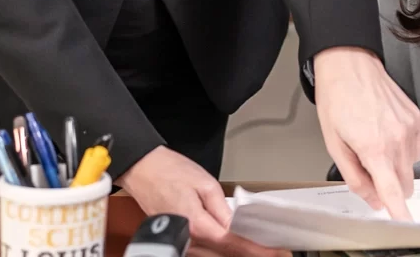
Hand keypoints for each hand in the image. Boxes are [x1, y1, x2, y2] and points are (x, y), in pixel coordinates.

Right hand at [118, 146, 283, 256]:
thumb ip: (223, 208)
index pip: (232, 243)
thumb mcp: (205, 183)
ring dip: (236, 252)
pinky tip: (234, 244)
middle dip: (249, 253)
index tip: (275, 252)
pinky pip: (203, 251)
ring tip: (260, 247)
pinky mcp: (177, 243)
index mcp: (195, 225)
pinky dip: (220, 250)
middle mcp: (186, 241)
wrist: (143, 172)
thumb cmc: (170, 172)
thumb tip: (237, 225)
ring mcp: (180, 245)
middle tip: (274, 251)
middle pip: (224, 254)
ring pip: (213, 256)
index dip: (255, 250)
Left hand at [314, 46, 419, 219]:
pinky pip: (415, 146)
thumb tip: (371, 198)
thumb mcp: (334, 144)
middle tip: (368, 170)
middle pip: (403, 184)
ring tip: (375, 145)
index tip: (405, 225)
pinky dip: (403, 149)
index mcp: (374, 147)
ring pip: (410, 166)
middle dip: (389, 187)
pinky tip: (386, 134)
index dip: (400, 213)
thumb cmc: (337, 98)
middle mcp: (398, 138)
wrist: (350, 63)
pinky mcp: (416, 116)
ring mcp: (410, 126)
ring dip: (396, 167)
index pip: (392, 191)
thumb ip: (354, 177)